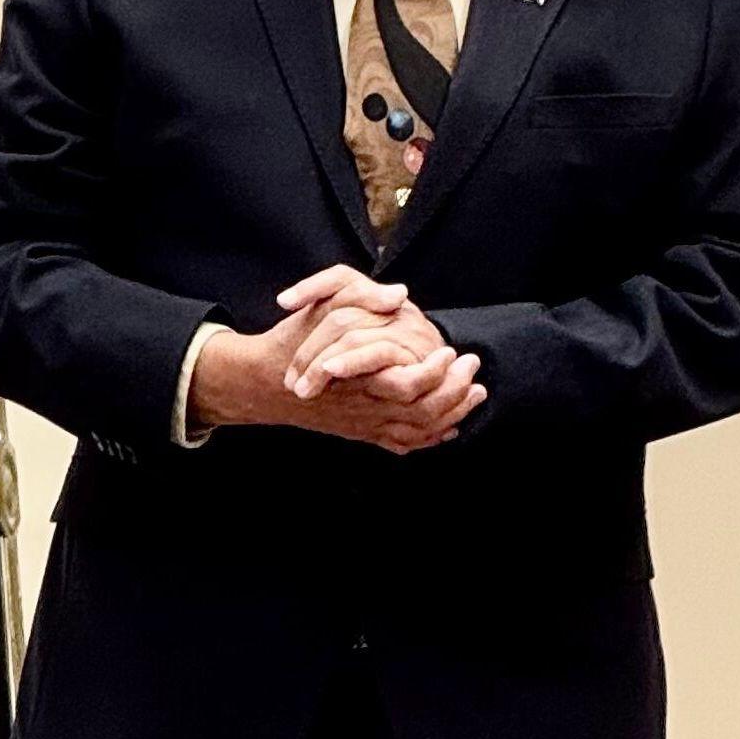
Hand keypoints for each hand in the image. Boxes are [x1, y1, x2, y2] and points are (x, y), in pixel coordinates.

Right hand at [189, 292, 482, 455]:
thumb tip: (398, 294)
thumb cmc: (295, 340)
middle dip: (456, 394)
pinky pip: (403, 444)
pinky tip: (449, 425)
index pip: (410, 385)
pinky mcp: (363, 433)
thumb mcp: (322, 305)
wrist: (264, 382)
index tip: (450, 351)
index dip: (437, 374)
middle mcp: (365, 407)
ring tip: (475, 393)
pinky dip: (429, 437)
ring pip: (419, 432)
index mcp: (358, 378)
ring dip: (452, 415)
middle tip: (471, 367)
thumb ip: (361, 297)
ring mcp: (364, 425)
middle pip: (424, 415)